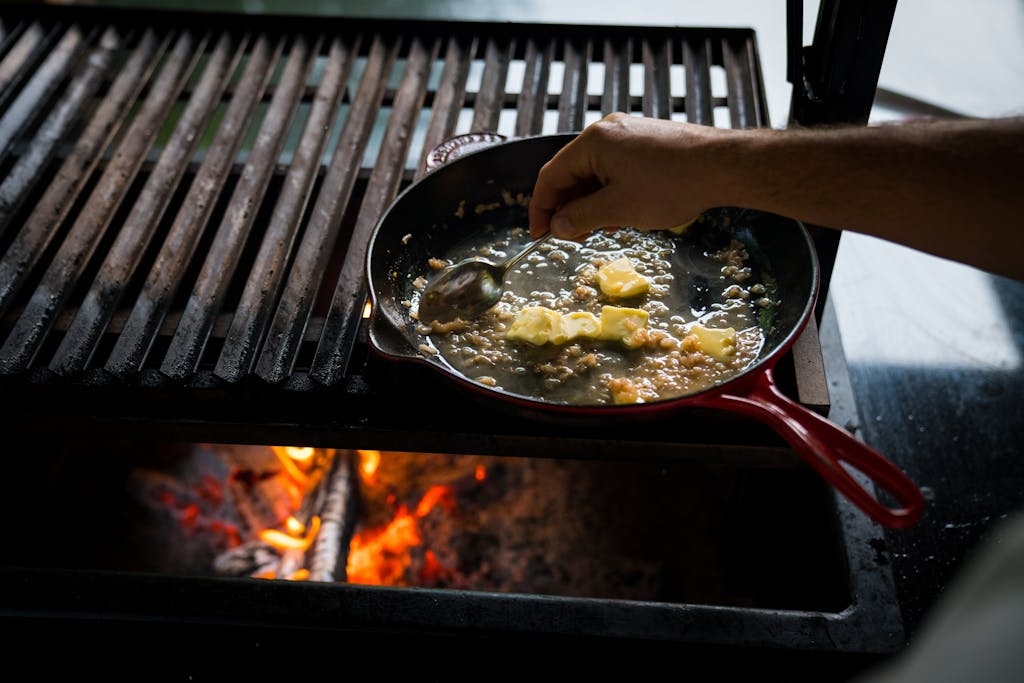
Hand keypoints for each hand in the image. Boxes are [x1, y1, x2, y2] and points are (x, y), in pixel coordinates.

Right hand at [528, 113, 730, 239]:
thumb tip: (558, 226)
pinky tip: (622, 214)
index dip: (541, 208)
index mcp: (592, 142)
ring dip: (591, 204)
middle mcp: (607, 132)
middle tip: (573, 237)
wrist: (723, 166)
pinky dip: (610, 193)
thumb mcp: (618, 209)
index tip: (540, 234)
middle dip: (569, 208)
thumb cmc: (672, 184)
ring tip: (600, 229)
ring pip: (594, 174)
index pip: (550, 176)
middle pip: (571, 174)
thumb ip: (581, 218)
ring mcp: (628, 136)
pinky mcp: (646, 143)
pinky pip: (615, 170)